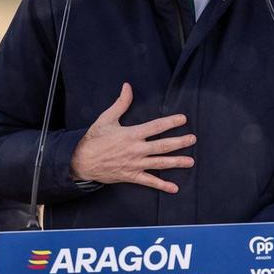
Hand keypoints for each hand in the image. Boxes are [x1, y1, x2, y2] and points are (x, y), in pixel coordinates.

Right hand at [69, 83, 195, 192]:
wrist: (81, 161)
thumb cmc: (94, 139)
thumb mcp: (106, 119)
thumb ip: (120, 103)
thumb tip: (127, 86)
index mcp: (131, 134)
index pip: (155, 126)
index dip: (170, 122)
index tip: (183, 119)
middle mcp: (136, 150)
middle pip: (163, 146)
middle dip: (180, 142)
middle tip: (193, 139)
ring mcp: (134, 164)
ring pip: (160, 163)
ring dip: (177, 162)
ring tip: (191, 161)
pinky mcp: (131, 176)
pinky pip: (149, 182)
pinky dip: (162, 185)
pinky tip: (174, 187)